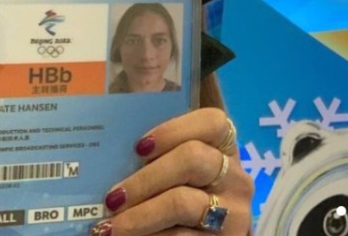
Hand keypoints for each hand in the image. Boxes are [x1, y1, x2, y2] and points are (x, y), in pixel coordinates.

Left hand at [91, 108, 250, 235]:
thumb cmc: (182, 207)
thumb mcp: (180, 181)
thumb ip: (161, 164)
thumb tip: (113, 160)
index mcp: (225, 151)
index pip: (213, 122)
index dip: (174, 130)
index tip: (139, 148)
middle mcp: (236, 178)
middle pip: (193, 158)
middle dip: (146, 178)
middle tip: (113, 198)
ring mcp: (234, 213)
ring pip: (181, 201)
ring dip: (139, 215)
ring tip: (111, 227)